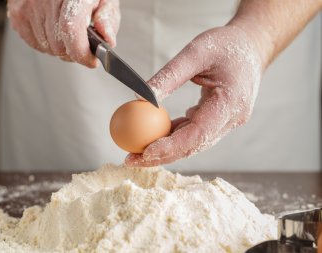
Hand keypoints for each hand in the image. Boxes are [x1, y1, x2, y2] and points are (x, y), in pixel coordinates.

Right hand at [7, 0, 119, 67]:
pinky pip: (34, 43)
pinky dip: (46, 42)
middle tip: (81, 40)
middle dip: (73, 51)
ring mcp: (29, 6)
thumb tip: (108, 40)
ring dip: (60, 47)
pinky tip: (53, 28)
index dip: (81, 52)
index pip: (70, 30)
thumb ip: (108, 19)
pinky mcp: (18, 12)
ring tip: (66, 31)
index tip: (91, 60)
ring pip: (47, 47)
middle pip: (59, 46)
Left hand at [126, 25, 262, 165]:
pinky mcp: (219, 120)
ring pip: (192, 144)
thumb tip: (140, 97)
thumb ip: (169, 76)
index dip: (171, 146)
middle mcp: (232, 119)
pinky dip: (173, 136)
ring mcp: (227, 122)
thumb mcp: (195, 52)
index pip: (198, 134)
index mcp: (231, 103)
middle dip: (161, 156)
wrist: (251, 45)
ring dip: (165, 150)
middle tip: (131, 159)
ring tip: (136, 151)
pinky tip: (152, 136)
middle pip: (193, 146)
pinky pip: (194, 133)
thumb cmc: (226, 44)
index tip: (145, 152)